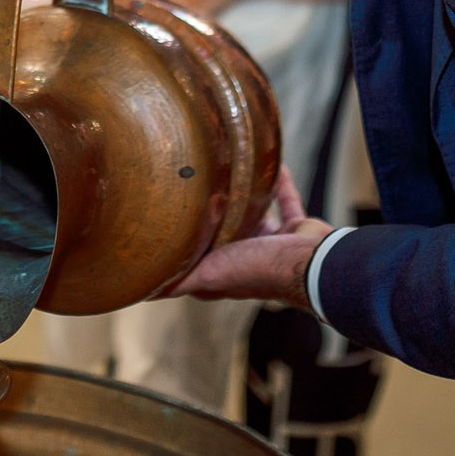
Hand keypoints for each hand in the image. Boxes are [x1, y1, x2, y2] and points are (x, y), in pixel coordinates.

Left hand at [160, 169, 332, 307]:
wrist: (309, 263)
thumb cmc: (258, 270)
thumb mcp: (210, 275)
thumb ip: (182, 280)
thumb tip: (145, 290)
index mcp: (228, 271)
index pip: (201, 262)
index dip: (187, 250)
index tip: (171, 229)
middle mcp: (250, 258)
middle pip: (228, 235)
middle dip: (217, 218)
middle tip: (199, 190)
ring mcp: (275, 244)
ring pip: (256, 217)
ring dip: (247, 199)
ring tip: (232, 173)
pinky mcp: (295, 229)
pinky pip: (285, 201)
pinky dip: (280, 184)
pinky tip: (272, 164)